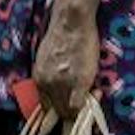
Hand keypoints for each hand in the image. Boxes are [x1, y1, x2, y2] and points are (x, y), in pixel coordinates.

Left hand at [32, 6, 99, 123]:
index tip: (68, 106)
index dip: (58, 109)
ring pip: (69, 111)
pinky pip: (80, 105)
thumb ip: (49, 76)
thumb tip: (57, 89)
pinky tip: (96, 94)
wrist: (71, 23)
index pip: (45, 107)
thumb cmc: (60, 35)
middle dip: (70, 111)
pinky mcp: (79, 82)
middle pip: (58, 111)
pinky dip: (89, 104)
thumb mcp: (46, 60)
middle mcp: (47, 85)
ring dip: (81, 108)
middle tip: (83, 103)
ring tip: (92, 96)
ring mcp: (62, 85)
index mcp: (38, 79)